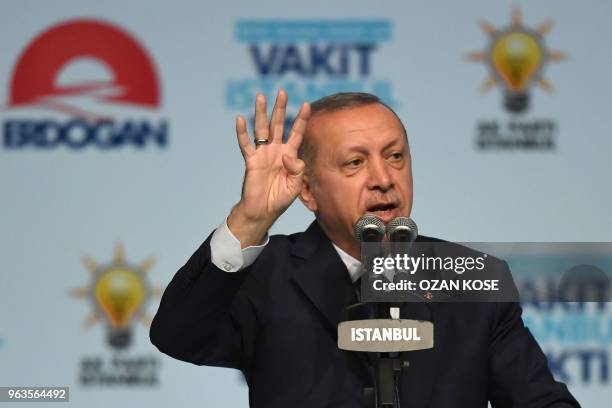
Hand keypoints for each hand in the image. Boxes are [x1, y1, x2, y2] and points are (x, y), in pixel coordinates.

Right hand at [228, 90, 310, 247]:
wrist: (263, 211)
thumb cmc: (280, 198)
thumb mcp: (296, 185)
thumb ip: (297, 169)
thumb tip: (288, 155)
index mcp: (289, 155)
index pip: (297, 133)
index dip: (301, 119)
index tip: (306, 104)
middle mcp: (276, 150)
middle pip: (278, 125)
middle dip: (280, 108)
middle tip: (282, 92)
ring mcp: (263, 154)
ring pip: (262, 129)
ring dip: (261, 113)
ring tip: (261, 97)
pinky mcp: (251, 161)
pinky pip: (246, 144)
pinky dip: (242, 132)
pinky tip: (240, 119)